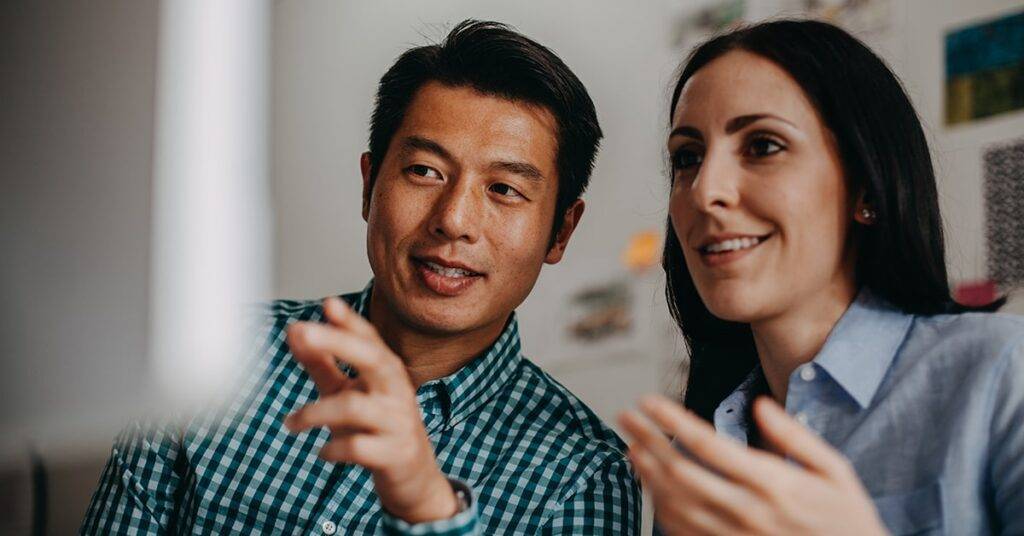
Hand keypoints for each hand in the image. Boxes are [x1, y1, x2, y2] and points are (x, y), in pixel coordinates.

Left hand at [284, 297, 457, 523]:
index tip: (328, 303)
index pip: (370, 339)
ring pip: (354, 406)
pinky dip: (334, 448)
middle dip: (337, 343)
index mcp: (387, 371)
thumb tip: (294, 331)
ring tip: (292, 422)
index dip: (350, 321)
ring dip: (315, 412)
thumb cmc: (375, 425)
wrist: (414, 476)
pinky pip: (358, 447)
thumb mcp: (348, 391)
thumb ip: (322, 363)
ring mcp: (398, 422)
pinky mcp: (395, 453)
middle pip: (373, 358)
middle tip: (303, 333)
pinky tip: (323, 452)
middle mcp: (397, 390)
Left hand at [619, 395, 887, 534]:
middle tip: (624, 415)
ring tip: (629, 445)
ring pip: (674, 503)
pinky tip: (650, 485)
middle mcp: (747, 511)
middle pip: (679, 470)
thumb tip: (760, 403)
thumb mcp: (835, 470)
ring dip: (646, 472)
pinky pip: (682, 530)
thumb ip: (795, 436)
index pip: (707, 444)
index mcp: (773, 482)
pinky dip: (660, 506)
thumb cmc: (846, 516)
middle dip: (646, 439)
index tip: (647, 399)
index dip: (671, 419)